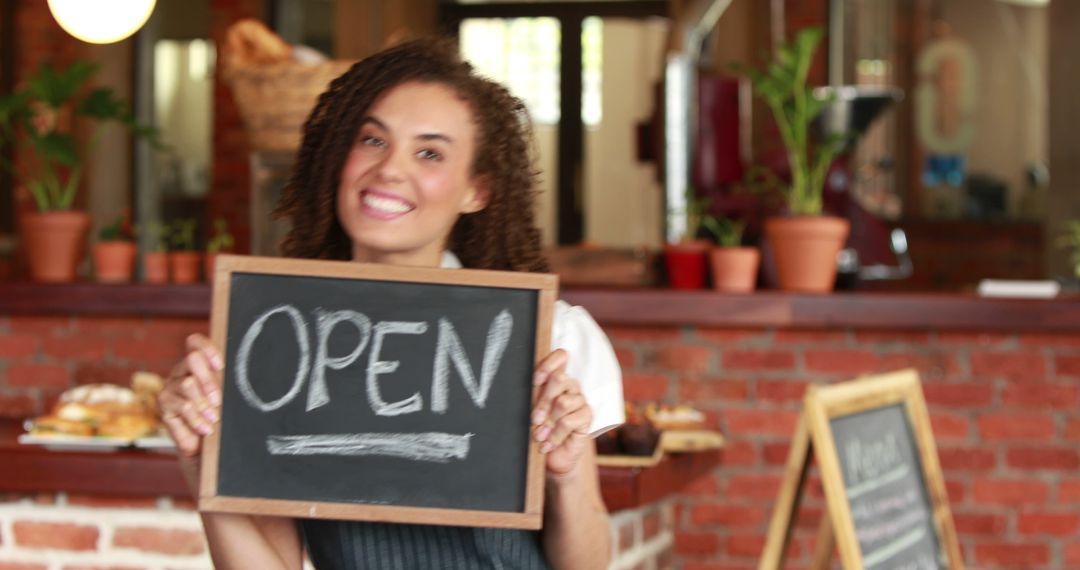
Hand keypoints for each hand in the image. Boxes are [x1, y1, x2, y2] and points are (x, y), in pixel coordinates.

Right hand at [158, 333, 223, 456]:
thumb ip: (224, 381)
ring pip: (188, 384)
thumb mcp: (224, 396)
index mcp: (196, 364)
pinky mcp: (164, 404)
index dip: (207, 349)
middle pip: (192, 359)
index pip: (194, 342)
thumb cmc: (217, 416)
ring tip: (214, 418)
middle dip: (209, 380)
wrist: (203, 445)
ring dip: (204, 404)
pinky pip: (183, 406)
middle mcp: (181, 371)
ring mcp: (170, 386)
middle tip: (218, 400)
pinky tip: (206, 428)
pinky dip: (198, 419)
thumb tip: (234, 370)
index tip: (221, 366)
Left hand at [531, 349, 592, 477]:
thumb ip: (531, 397)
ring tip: (539, 436)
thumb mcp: (530, 412)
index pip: (560, 357)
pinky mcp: (586, 417)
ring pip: (564, 402)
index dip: (548, 365)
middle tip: (534, 419)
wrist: (551, 458)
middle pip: (559, 378)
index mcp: (555, 379)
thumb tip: (526, 386)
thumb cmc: (538, 431)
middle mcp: (570, 386)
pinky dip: (555, 436)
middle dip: (543, 401)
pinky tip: (548, 444)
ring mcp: (580, 400)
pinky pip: (569, 421)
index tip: (535, 381)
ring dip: (548, 422)